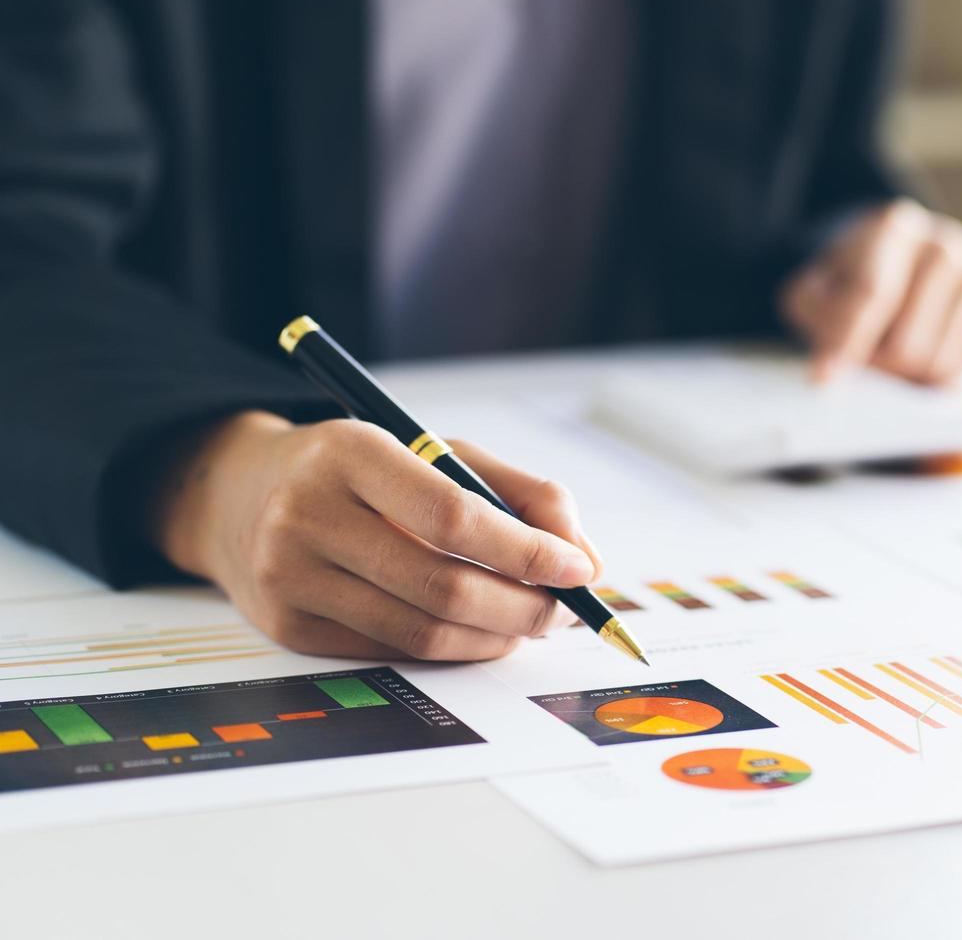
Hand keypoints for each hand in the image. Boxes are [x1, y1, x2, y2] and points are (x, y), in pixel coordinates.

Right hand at [148, 411, 602, 659]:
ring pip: (421, 631)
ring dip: (495, 636)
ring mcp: (291, 577)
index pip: (452, 516)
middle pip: (442, 586)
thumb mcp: (436, 451)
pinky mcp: (287, 627)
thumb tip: (585, 558)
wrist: (237, 493)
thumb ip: (521, 493)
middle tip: (563, 608)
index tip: (576, 568)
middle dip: (523, 606)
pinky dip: (452, 648)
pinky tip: (477, 631)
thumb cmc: (360, 469)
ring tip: (529, 621)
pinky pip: (391, 651)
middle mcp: (308, 515)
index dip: (524, 550)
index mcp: (350, 453)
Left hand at [780, 199, 961, 384]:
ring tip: (889, 348)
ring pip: (934, 361)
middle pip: (905, 342)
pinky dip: (932, 375)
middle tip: (861, 357)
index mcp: (894, 226)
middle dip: (876, 362)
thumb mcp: (815, 288)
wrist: (897, 263)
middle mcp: (944, 242)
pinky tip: (919, 350)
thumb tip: (829, 370)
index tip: (824, 378)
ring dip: (902, 372)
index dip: (847, 340)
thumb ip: (815, 317)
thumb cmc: (851, 280)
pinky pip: (961, 368)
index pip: (872, 293)